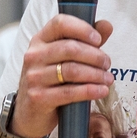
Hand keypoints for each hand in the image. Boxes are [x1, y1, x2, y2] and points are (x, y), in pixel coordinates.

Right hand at [10, 14, 113, 137]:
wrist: (28, 113)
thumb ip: (85, 41)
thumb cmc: (51, 82)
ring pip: (72, 71)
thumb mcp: (64, 59)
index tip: (98, 39)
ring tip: (108, 79)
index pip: (60, 23)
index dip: (82, 28)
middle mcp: (34, 55)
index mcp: (40, 40)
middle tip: (107, 63)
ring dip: (96, 74)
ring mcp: (34, 77)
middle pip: (70, 48)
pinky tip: (101, 91)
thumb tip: (106, 25)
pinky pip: (69, 92)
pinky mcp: (38, 97)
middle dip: (95, 56)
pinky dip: (90, 91)